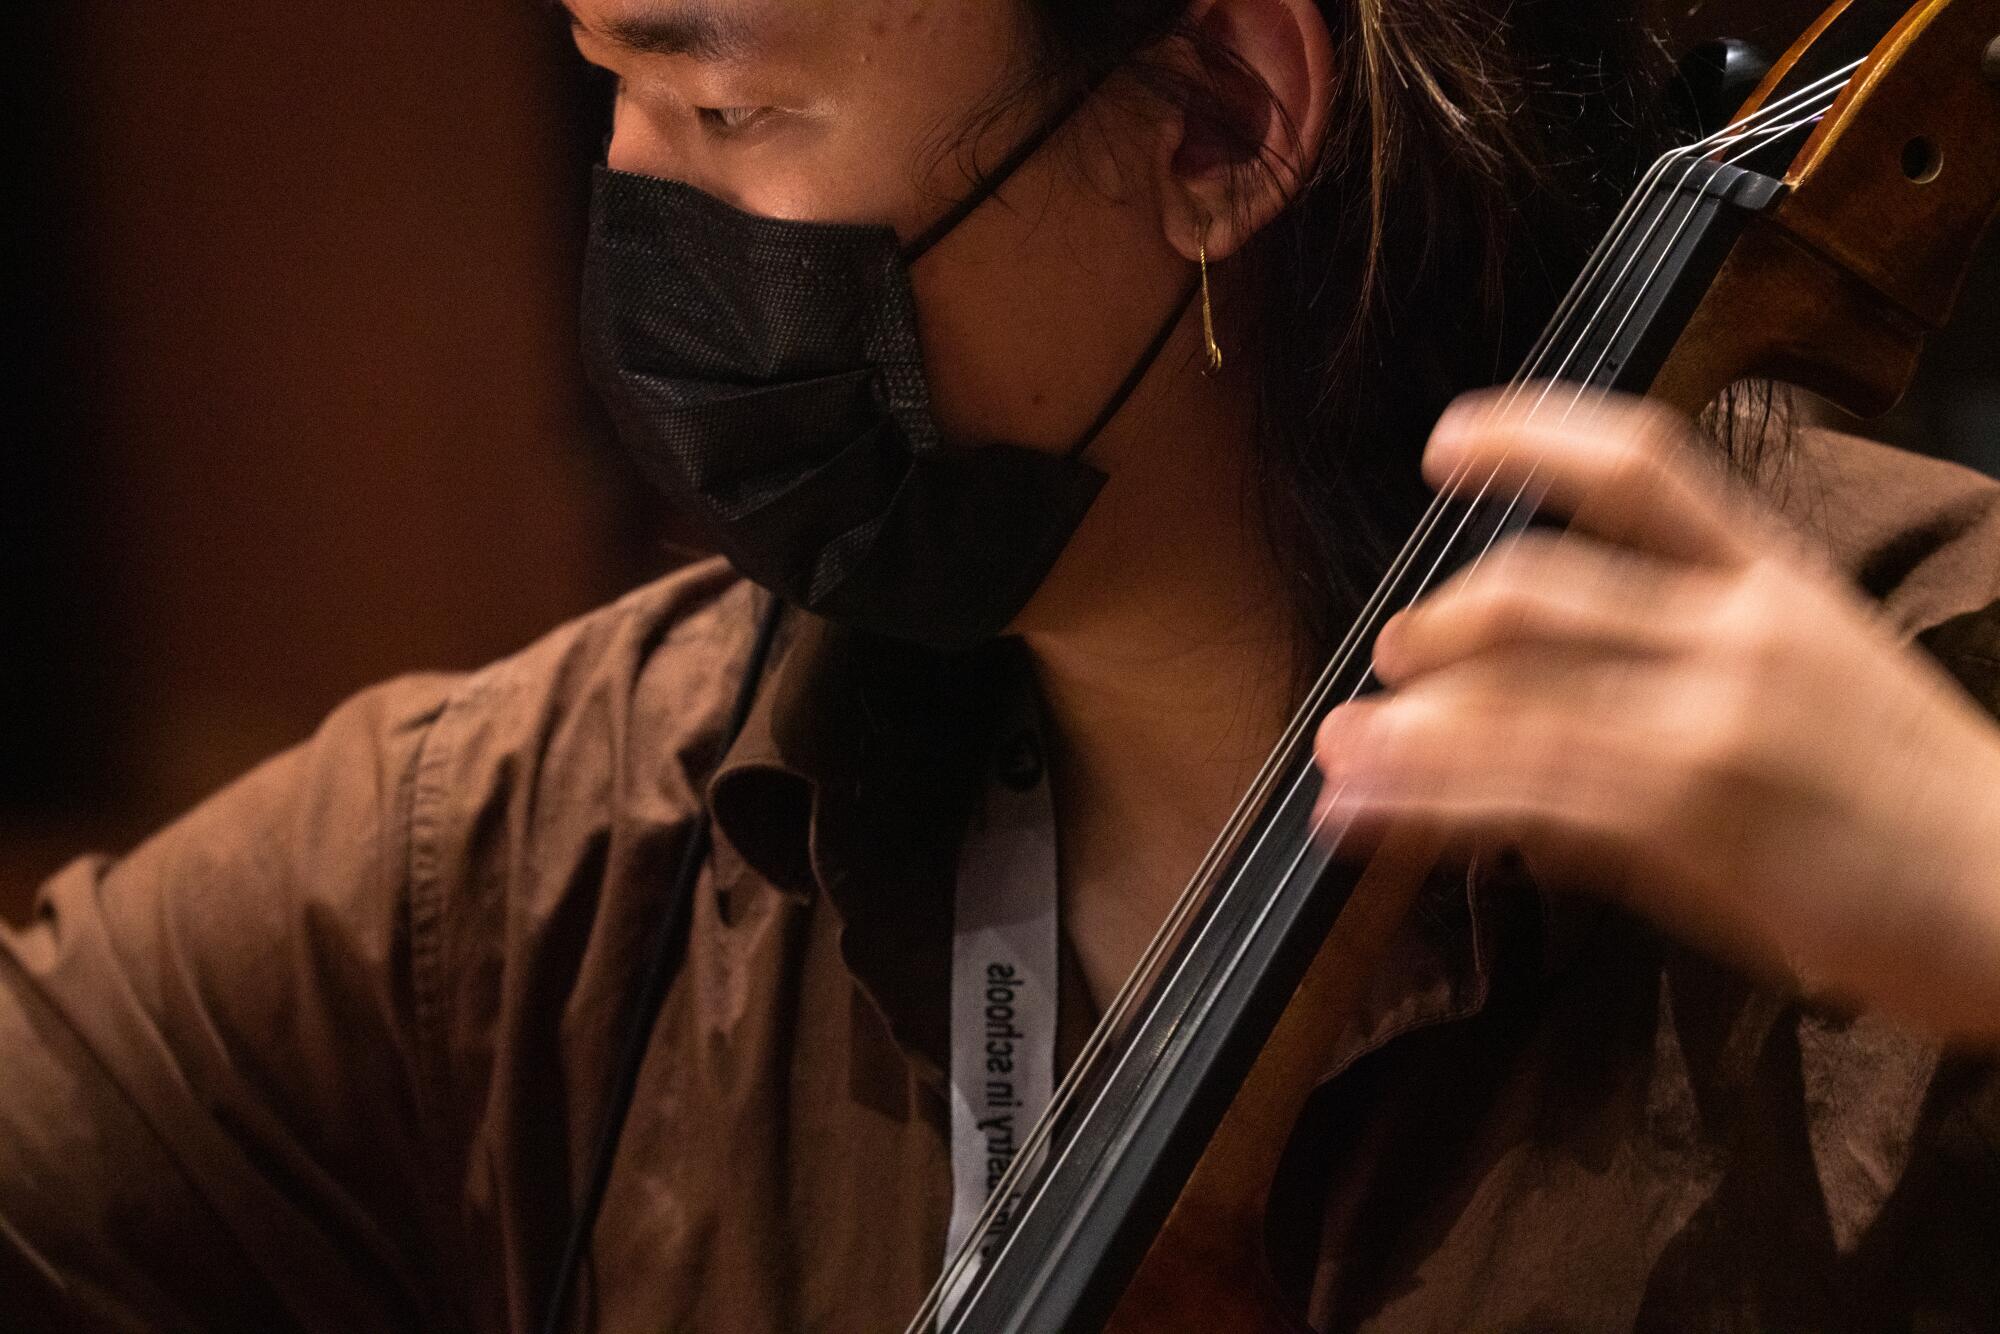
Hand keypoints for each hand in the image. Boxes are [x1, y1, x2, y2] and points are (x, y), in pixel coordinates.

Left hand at [1313, 388, 1999, 1045]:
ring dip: (1402, 725)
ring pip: (1510, 696)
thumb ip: (1688, 665)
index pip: (1639, 461)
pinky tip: (1366, 812)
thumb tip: (1546, 699)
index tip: (1445, 442)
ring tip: (1338, 749)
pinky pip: (1522, 793)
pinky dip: (1425, 801)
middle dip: (1439, 622)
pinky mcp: (1688, 816)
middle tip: (1389, 660)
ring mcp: (1711, 720)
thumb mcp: (1821, 682)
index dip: (1528, 432)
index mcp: (1775, 575)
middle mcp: (1737, 628)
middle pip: (1537, 588)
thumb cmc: (1920, 797)